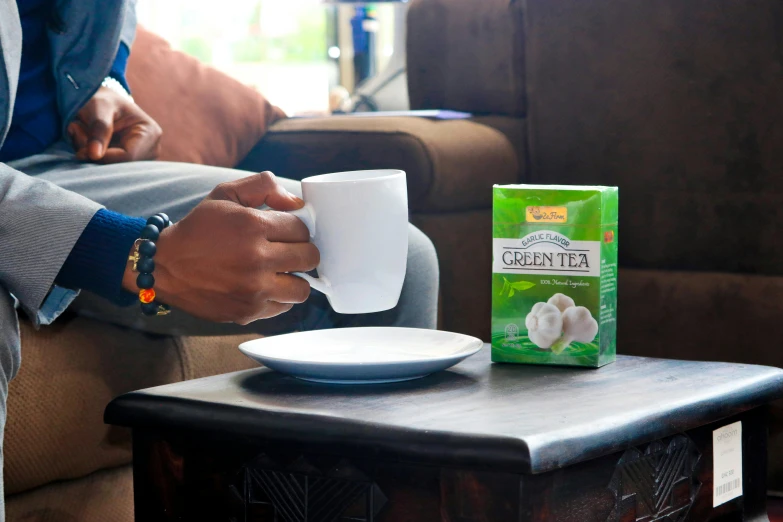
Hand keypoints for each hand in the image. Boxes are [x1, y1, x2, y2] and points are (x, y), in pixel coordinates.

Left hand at [68, 86, 161, 163]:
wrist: (101, 103)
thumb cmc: (102, 101)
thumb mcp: (99, 107)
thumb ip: (98, 129)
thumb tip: (94, 155)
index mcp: (150, 133)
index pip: (128, 156)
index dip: (103, 157)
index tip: (80, 150)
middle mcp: (151, 149)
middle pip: (121, 166)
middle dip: (96, 155)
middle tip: (77, 133)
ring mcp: (142, 159)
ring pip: (112, 170)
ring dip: (92, 156)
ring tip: (81, 134)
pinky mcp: (129, 164)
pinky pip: (108, 170)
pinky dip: (93, 159)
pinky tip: (88, 144)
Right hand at [122, 172, 319, 323]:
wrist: (165, 266)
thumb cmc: (199, 229)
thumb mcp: (225, 193)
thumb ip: (264, 186)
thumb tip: (297, 203)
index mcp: (253, 226)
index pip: (302, 229)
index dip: (296, 229)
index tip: (284, 232)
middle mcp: (256, 259)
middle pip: (309, 258)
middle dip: (301, 251)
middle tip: (286, 251)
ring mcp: (253, 289)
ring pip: (302, 288)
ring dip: (294, 278)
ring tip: (279, 271)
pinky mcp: (248, 311)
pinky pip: (284, 306)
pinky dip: (279, 297)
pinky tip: (264, 286)